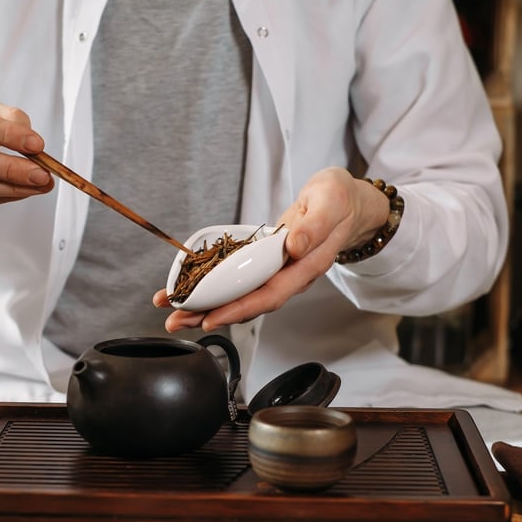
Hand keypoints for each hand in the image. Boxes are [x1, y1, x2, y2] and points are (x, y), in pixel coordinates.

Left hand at [154, 167, 388, 331]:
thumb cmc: (340, 200)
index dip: (239, 308)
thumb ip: (315, 225)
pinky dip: (215, 287)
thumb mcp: (331, 201)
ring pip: (241, 296)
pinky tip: (192, 289)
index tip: (211, 317)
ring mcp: (277, 272)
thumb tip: (295, 246)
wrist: (347, 203)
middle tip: (175, 320)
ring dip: (207, 305)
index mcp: (306, 267)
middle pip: (248, 303)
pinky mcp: (266, 263)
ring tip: (175, 311)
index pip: (269, 295)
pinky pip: (239, 281)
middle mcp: (290, 276)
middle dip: (210, 314)